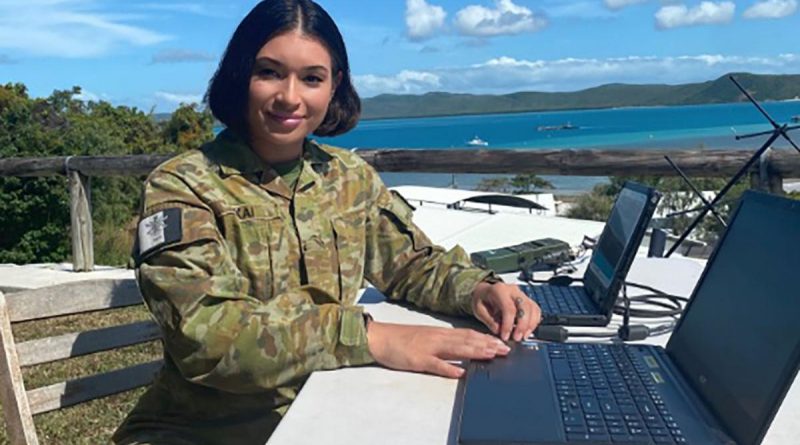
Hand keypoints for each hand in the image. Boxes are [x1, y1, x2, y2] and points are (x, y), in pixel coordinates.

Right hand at [366, 321, 509, 377]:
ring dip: (475, 352)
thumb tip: (461, 348)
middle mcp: (437, 338)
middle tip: (505, 349)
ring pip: (456, 348)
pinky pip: (436, 364)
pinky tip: (461, 371)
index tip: (501, 343)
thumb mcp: (424, 337)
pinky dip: (449, 367)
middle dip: (487, 345)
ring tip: (491, 355)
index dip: (485, 338)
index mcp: (439, 333)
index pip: (467, 334)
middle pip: (467, 340)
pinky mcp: (418, 359)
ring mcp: (428, 348)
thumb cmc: (400, 339)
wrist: (378, 337)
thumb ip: (442, 342)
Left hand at [471, 281, 540, 341]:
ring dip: (530, 325)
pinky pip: (536, 310)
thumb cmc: (482, 299)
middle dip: (522, 325)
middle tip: (516, 338)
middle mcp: (513, 290)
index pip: (509, 308)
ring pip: (533, 308)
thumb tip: (499, 330)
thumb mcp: (479, 310)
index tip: (505, 336)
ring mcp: (522, 294)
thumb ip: (489, 320)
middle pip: (525, 307)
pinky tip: (527, 331)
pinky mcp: (527, 300)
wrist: (485, 292)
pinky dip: (534, 322)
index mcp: (499, 290)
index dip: (508, 324)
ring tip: (523, 337)